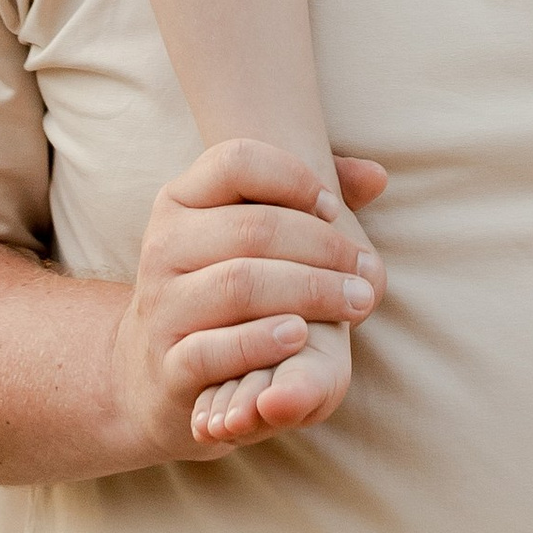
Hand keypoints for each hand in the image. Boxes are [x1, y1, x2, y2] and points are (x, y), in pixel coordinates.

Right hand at [105, 140, 387, 464]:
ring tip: (356, 303)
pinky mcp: (167, 364)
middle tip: (368, 272)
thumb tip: (377, 176)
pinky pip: (214, 348)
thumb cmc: (220, 288)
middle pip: (252, 228)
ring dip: (311, 292)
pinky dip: (261, 341)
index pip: (236, 161)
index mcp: (180, 200)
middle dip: (323, 247)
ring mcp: (161, 306)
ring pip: (239, 285)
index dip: (294, 178)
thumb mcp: (247, 238)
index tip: (334, 209)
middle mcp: (164, 245)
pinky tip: (300, 337)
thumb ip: (308, 199)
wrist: (156, 371)